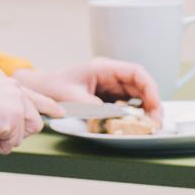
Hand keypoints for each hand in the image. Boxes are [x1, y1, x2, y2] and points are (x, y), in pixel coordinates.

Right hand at [0, 68, 48, 153]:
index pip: (31, 94)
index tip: (60, 113)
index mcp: (2, 80)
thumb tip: (3, 122)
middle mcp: (12, 87)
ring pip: (25, 133)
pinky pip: (10, 144)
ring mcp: (14, 102)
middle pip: (33, 120)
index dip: (48, 106)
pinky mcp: (12, 118)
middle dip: (15, 132)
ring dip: (4, 138)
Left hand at [14, 59, 163, 124]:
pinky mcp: (106, 98)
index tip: (154, 105)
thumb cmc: (53, 88)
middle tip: (155, 123)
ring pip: (136, 97)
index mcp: (104, 68)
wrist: (39, 90)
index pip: (136, 73)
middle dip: (151, 104)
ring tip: (149, 126)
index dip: (149, 88)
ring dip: (144, 111)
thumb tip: (115, 116)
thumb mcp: (73, 97)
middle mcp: (110, 76)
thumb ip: (94, 105)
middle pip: (140, 86)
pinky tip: (135, 125)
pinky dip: (133, 115)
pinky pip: (126, 106)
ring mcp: (109, 87)